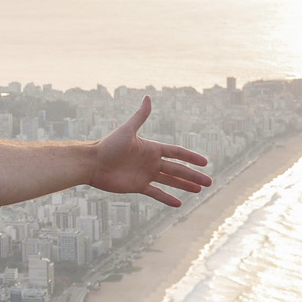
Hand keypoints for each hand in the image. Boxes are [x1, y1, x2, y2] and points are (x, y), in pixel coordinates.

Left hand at [90, 96, 212, 206]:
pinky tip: (179, 204)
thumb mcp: (127, 130)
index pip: (176, 153)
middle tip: (209, 181)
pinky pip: (156, 193)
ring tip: (199, 190)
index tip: (205, 162)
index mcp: (151, 148)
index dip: (191, 157)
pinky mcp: (138, 186)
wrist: (92, 164)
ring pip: (170, 181)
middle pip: (177, 169)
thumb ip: (140, 116)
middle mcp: (151, 162)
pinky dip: (167, 198)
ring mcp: (145, 175)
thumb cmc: (108, 145)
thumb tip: (148, 97)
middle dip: (193, 175)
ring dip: (184, 186)